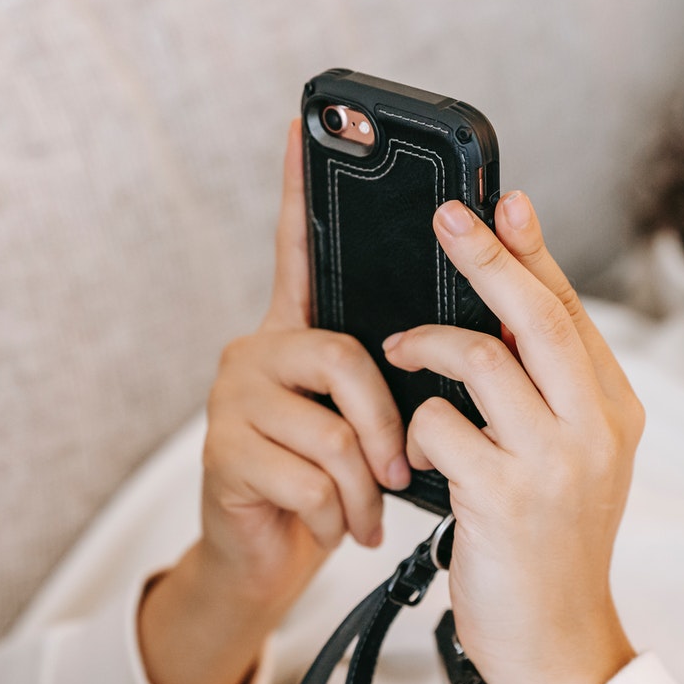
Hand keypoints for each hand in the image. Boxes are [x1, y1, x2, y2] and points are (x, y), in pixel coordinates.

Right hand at [137, 120, 408, 683]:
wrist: (270, 560)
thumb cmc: (329, 485)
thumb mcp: (365, 426)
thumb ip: (385, 377)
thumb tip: (461, 339)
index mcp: (296, 335)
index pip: (296, 250)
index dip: (298, 188)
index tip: (304, 122)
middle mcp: (256, 352)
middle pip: (345, 356)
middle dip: (388, 425)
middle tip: (402, 471)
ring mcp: (234, 399)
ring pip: (332, 428)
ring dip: (366, 485)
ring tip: (368, 510)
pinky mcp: (223, 450)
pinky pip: (311, 474)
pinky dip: (339, 513)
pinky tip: (332, 526)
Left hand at [382, 192, 642, 683]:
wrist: (556, 643)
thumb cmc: (546, 547)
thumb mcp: (567, 462)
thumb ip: (545, 395)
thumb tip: (496, 318)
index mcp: (613, 411)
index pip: (569, 311)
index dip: (534, 252)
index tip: (505, 202)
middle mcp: (596, 428)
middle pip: (538, 315)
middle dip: (487, 257)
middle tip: (446, 217)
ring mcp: (555, 463)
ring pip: (481, 358)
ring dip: (426, 346)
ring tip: (397, 353)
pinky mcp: (506, 498)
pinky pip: (439, 425)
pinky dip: (414, 425)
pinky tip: (410, 449)